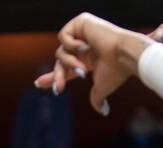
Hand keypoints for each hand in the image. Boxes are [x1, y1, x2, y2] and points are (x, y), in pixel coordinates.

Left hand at [33, 13, 150, 114]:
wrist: (124, 55)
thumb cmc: (116, 71)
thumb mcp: (102, 88)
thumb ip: (97, 98)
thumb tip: (103, 111)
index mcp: (87, 59)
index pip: (65, 67)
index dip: (53, 76)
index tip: (38, 83)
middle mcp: (84, 46)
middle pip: (60, 61)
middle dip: (57, 76)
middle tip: (59, 89)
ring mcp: (81, 34)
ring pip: (60, 51)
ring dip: (69, 63)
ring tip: (83, 70)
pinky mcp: (81, 22)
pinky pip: (63, 36)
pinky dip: (71, 45)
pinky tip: (85, 46)